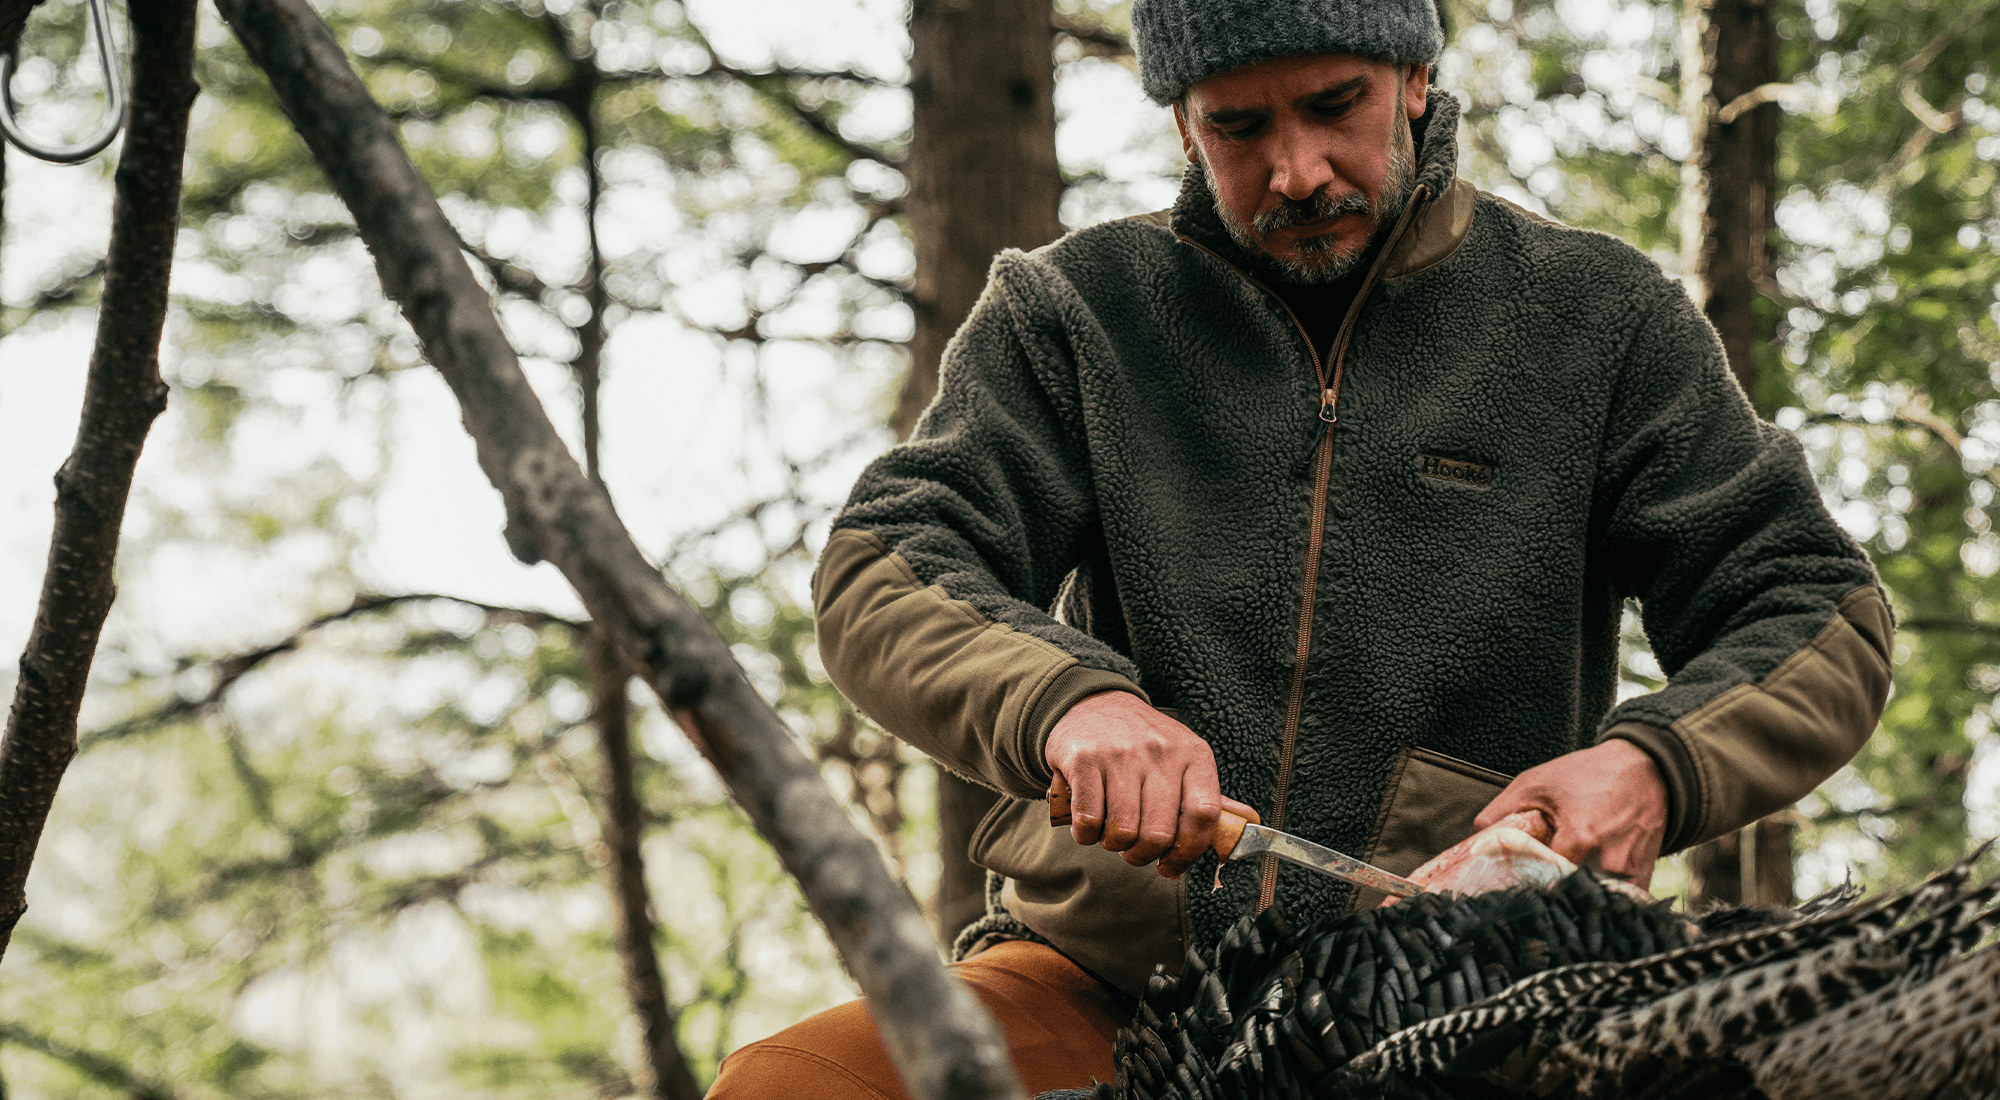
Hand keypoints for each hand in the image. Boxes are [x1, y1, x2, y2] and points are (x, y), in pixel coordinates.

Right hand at [1044, 691, 1251, 877]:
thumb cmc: (1142, 740)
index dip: (1190, 851)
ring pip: (1123, 831)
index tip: (1171, 865)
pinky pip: (1088, 820)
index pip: (1205, 815)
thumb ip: (1204, 796)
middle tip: (1135, 851)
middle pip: (1160, 833)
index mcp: (1193, 755)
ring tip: (1111, 834)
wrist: (1093, 702)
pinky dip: (1086, 835)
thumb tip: (1241, 833)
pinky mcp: (1085, 760)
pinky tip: (1088, 826)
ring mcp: (1121, 754)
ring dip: (1114, 845)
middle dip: (1143, 855)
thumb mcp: (1182, 756)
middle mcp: (1161, 752)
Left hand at [1474, 739, 1667, 887]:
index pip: (1542, 877)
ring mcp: (1630, 872)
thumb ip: (1501, 812)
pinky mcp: (1643, 878)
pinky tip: (1586, 895)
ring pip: (1594, 903)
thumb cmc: (1589, 774)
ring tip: (1558, 896)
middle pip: (1568, 895)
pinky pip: (1619, 902)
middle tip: (1531, 897)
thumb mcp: (1536, 783)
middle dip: (1549, 898)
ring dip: (1575, 901)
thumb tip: (1476, 839)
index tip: (1511, 888)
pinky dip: (1603, 903)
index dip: (1524, 884)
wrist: (1648, 770)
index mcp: (1579, 836)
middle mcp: (1609, 860)